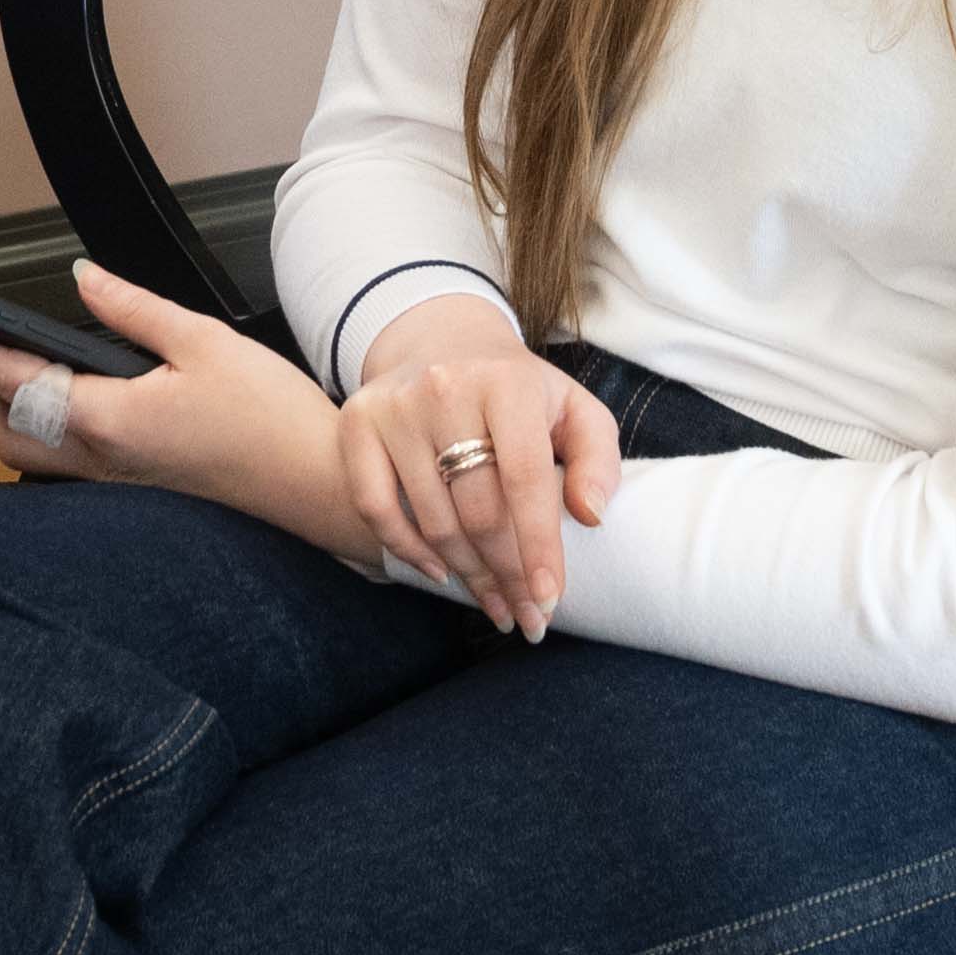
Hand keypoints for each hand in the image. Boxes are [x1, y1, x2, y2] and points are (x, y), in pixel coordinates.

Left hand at [0, 259, 396, 569]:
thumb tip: (82, 277)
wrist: (318, 486)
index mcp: (106, 417)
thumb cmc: (272, 423)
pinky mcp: (137, 490)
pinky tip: (75, 406)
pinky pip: (65, 463)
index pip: (1, 375)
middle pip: (1, 423)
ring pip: (28, 450)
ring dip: (6, 409)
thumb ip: (132, 309)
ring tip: (9, 369)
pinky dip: (47, 431)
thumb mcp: (203, 342)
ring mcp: (115, 481)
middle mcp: (99, 458)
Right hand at [329, 288, 618, 638]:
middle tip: (528, 614)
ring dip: (469, 575)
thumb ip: (598, 459)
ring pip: (434, 520)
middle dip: (509, 575)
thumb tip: (590, 514)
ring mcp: (395, 407)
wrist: (443, 340)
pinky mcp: (358, 423)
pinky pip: (377, 510)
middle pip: (479, 511)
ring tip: (496, 603)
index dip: (539, 547)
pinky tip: (443, 572)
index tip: (550, 600)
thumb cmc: (519, 392)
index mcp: (507, 382)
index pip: (525, 479)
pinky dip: (410, 552)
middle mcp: (444, 388)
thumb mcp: (573, 410)